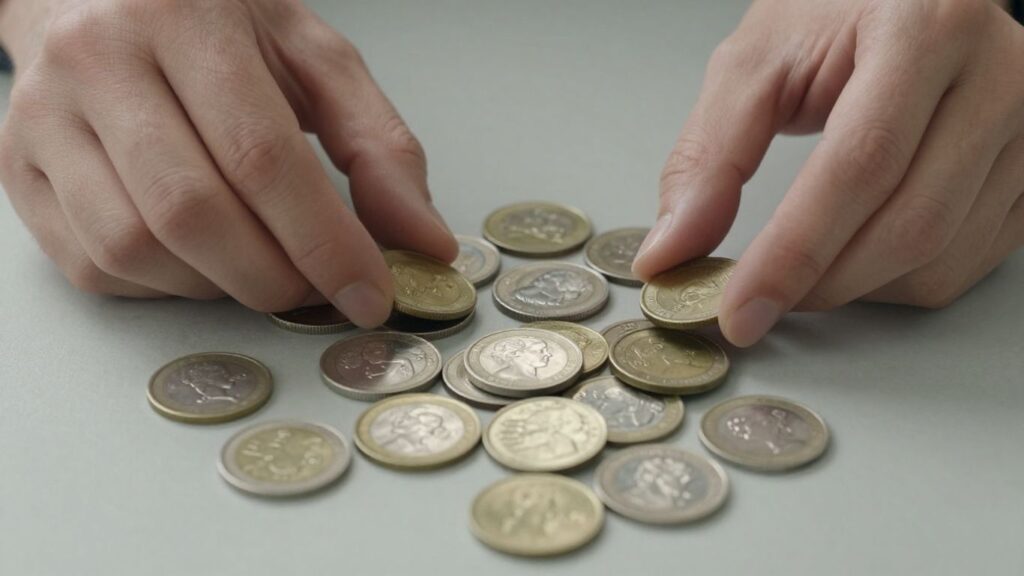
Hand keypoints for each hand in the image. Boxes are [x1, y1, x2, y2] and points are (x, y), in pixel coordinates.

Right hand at [0, 0, 456, 326]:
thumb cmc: (212, 20)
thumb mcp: (313, 57)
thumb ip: (378, 146)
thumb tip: (427, 242)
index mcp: (183, 17)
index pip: (262, 157)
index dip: (326, 243)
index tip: (372, 294)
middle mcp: (96, 61)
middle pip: (194, 213)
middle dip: (275, 277)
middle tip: (318, 286)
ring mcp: (40, 117)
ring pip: (134, 249)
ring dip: (219, 285)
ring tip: (262, 264)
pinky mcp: (15, 167)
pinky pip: (93, 266)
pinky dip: (164, 286)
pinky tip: (200, 256)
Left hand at [632, 0, 1023, 346]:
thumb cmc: (833, 17)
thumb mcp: (756, 63)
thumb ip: (710, 156)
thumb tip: (672, 250)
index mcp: (925, 30)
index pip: (861, 164)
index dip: (795, 252)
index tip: (740, 309)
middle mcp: (997, 75)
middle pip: (912, 222)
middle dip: (821, 284)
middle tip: (755, 302)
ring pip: (942, 256)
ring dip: (856, 288)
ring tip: (802, 267)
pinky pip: (969, 262)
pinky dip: (897, 282)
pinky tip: (854, 255)